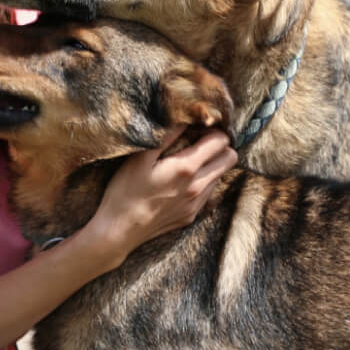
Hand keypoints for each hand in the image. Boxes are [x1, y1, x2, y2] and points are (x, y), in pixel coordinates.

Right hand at [85, 126, 237, 264]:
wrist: (119, 231)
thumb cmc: (125, 191)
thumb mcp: (140, 157)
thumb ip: (166, 136)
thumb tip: (184, 118)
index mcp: (186, 168)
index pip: (221, 141)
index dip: (212, 130)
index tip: (198, 129)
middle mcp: (198, 187)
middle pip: (230, 158)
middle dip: (220, 146)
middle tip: (200, 142)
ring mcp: (196, 204)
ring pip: (220, 175)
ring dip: (211, 165)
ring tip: (187, 162)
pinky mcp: (191, 216)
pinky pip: (207, 193)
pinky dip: (201, 182)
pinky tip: (179, 183)